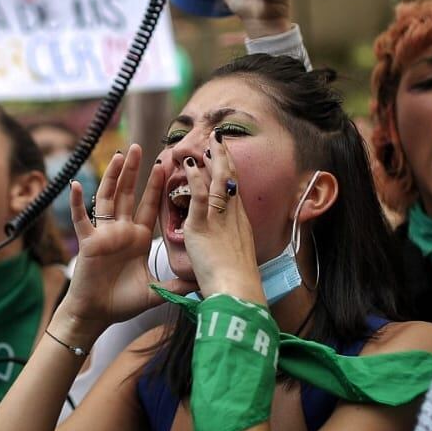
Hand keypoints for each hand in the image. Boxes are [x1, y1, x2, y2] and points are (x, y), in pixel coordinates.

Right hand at [55, 146, 193, 337]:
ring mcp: (104, 234)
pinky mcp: (88, 242)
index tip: (164, 165)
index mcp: (139, 238)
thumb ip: (176, 285)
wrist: (97, 315)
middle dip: (134, 171)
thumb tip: (202, 284)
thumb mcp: (155, 291)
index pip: (149, 206)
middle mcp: (122, 231)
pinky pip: (81, 220)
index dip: (155, 186)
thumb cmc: (122, 303)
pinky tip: (76, 186)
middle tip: (140, 147)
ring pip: (108, 199)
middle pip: (128, 194)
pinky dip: (77, 204)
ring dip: (112, 177)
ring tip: (119, 156)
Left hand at [177, 135, 265, 304]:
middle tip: (218, 138)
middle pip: (231, 179)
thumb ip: (230, 253)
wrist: (238, 292)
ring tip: (207, 141)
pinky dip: (196, 178)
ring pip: (219, 182)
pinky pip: (200, 196)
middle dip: (224, 157)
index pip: (235, 191)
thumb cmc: (237, 285)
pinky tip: (190, 165)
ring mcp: (220, 220)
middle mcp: (234, 218)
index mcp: (240, 226)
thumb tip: (226, 254)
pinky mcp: (203, 227)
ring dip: (213, 159)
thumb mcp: (236, 263)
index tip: (226, 157)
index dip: (230, 172)